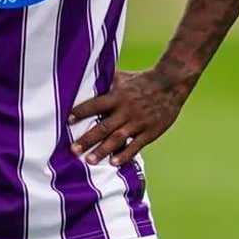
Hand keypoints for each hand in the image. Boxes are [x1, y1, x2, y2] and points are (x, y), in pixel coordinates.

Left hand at [68, 69, 186, 165]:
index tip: (67, 120)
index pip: (95, 105)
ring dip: (102, 150)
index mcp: (117, 96)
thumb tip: (86, 75)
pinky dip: (124, 155)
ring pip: (117, 139)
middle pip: (104, 127)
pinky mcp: (149, 132)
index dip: (81, 112)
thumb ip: (106, 81)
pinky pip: (135, 146)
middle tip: (73, 150)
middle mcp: (126, 110)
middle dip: (87, 139)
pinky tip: (113, 163)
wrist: (170, 84)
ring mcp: (138, 122)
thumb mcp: (123, 77)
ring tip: (89, 160)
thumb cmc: (142, 80)